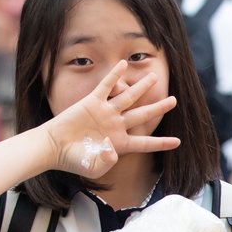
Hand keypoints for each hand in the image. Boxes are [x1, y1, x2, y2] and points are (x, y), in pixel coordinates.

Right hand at [43, 61, 180, 178]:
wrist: (53, 148)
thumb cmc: (74, 160)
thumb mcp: (93, 167)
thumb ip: (106, 161)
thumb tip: (112, 148)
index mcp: (120, 144)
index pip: (145, 143)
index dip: (161, 143)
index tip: (178, 142)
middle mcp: (116, 126)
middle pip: (143, 115)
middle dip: (158, 108)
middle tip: (173, 100)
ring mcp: (106, 113)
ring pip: (128, 97)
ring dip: (141, 87)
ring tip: (154, 77)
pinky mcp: (92, 102)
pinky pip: (106, 86)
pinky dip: (114, 75)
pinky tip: (123, 64)